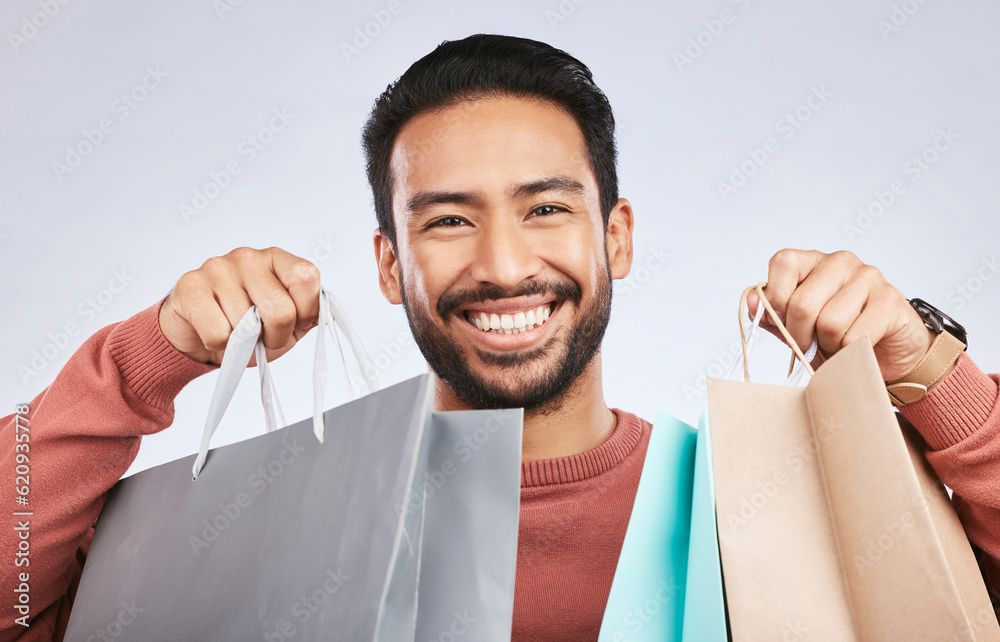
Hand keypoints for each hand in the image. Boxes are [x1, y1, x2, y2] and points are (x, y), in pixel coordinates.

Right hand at [159, 247, 321, 365]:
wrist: (196, 335)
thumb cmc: (245, 327)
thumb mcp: (286, 322)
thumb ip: (308, 315)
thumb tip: (321, 315)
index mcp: (276, 259)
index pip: (307, 278)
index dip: (305, 311)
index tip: (295, 321)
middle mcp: (248, 257)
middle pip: (281, 310)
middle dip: (275, 336)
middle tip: (262, 336)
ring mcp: (218, 268)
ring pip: (248, 326)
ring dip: (244, 342)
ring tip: (234, 331)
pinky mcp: (191, 286)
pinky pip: (219, 333)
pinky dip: (219, 344)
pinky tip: (213, 329)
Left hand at [746, 249, 935, 381]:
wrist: (884, 351)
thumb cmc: (836, 334)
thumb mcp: (795, 326)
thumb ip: (772, 315)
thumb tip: (750, 300)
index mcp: (813, 260)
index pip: (782, 263)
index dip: (775, 300)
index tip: (782, 321)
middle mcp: (841, 261)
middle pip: (802, 303)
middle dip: (799, 336)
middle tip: (809, 345)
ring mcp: (868, 277)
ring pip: (828, 322)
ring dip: (827, 345)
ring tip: (835, 343)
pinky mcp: (889, 300)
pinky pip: (853, 336)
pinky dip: (848, 351)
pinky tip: (855, 346)